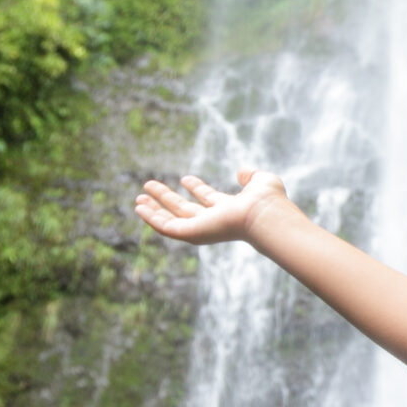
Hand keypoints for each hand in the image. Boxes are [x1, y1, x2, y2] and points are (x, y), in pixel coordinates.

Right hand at [134, 169, 295, 244]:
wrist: (265, 215)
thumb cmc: (268, 201)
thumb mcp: (261, 181)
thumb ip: (251, 176)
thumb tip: (242, 171)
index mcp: (229, 209)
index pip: (209, 200)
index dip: (197, 189)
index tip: (186, 179)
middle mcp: (214, 221)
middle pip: (185, 210)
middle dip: (168, 198)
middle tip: (151, 186)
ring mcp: (202, 229)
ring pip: (172, 219)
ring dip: (155, 208)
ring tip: (139, 197)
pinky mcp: (192, 234)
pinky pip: (166, 228)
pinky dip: (151, 218)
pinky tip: (139, 208)